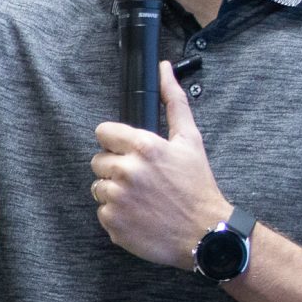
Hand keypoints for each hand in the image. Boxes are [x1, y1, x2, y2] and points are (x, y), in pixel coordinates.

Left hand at [91, 66, 230, 269]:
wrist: (204, 232)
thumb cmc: (197, 184)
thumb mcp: (190, 140)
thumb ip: (173, 102)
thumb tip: (163, 69)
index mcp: (143, 147)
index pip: (102, 133)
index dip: (115, 142)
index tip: (128, 151)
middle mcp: (127, 171)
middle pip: (97, 160)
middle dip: (115, 167)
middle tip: (140, 178)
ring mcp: (117, 198)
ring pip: (98, 187)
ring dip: (115, 191)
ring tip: (142, 198)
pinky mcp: (112, 222)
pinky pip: (102, 211)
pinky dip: (117, 214)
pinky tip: (139, 214)